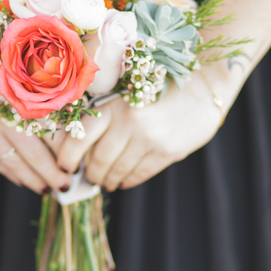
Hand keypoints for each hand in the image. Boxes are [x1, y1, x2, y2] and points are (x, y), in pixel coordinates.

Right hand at [0, 72, 71, 193]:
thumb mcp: (14, 75)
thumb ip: (34, 99)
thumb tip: (62, 121)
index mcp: (10, 109)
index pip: (38, 146)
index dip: (54, 164)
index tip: (70, 173)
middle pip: (27, 159)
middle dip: (48, 176)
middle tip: (64, 188)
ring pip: (9, 163)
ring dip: (29, 178)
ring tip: (44, 188)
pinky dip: (8, 171)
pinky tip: (20, 179)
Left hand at [56, 71, 224, 190]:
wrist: (204, 89)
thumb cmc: (161, 89)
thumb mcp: (128, 94)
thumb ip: (106, 114)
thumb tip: (81, 148)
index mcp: (114, 104)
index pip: (80, 136)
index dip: (68, 156)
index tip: (66, 166)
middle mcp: (129, 121)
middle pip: (99, 159)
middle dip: (92, 174)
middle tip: (90, 177)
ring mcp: (149, 138)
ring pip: (118, 170)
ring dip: (109, 180)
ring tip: (107, 182)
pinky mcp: (168, 152)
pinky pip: (140, 174)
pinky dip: (128, 181)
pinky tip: (124, 181)